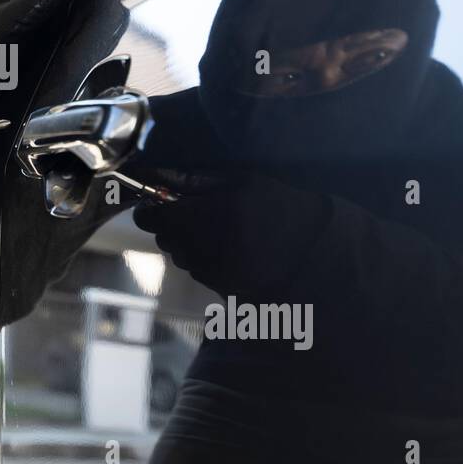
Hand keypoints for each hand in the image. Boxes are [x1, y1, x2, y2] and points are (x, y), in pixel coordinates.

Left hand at [132, 171, 331, 296]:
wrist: (313, 249)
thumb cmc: (276, 205)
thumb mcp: (240, 181)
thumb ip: (194, 180)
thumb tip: (155, 177)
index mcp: (208, 214)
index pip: (154, 217)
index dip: (149, 209)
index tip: (156, 202)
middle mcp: (205, 246)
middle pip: (163, 237)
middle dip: (169, 224)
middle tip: (190, 212)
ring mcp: (212, 270)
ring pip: (177, 255)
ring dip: (184, 241)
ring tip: (214, 230)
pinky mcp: (221, 286)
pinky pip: (195, 269)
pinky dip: (200, 258)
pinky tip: (225, 248)